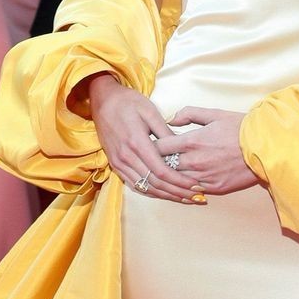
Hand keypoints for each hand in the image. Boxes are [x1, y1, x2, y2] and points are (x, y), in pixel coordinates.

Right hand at [87, 73, 203, 202]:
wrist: (102, 100)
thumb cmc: (128, 102)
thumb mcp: (150, 111)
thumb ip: (166, 132)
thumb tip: (182, 149)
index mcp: (137, 142)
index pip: (161, 171)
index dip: (180, 182)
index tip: (196, 186)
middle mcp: (126, 157)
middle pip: (155, 183)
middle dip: (178, 193)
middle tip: (196, 197)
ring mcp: (119, 163)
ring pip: (145, 188)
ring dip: (167, 196)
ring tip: (185, 198)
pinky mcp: (115, 165)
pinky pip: (135, 184)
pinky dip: (152, 192)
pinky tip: (166, 194)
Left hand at [154, 105, 257, 196]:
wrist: (265, 146)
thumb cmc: (240, 128)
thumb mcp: (214, 114)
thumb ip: (189, 114)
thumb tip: (171, 119)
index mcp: (191, 141)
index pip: (158, 148)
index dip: (150, 147)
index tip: (148, 146)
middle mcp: (194, 161)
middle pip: (163, 167)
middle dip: (156, 163)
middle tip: (152, 161)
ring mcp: (203, 177)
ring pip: (175, 181)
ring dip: (169, 177)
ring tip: (163, 173)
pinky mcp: (214, 187)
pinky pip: (192, 190)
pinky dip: (184, 186)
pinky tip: (181, 183)